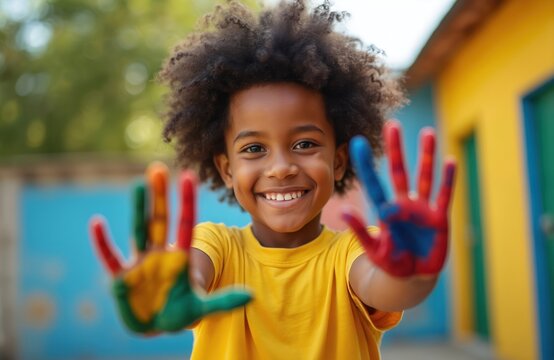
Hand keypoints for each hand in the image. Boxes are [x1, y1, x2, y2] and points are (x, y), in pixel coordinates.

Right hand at [89, 163, 250, 332]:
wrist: (155, 327)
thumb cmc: (178, 313)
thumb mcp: (201, 308)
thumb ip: (224, 301)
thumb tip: (251, 296)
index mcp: (179, 257)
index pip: (185, 223)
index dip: (186, 201)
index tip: (189, 176)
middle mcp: (159, 254)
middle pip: (159, 220)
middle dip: (159, 196)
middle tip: (157, 168)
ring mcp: (140, 264)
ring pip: (138, 230)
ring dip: (137, 209)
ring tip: (138, 185)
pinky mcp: (122, 278)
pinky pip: (110, 257)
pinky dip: (103, 243)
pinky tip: (97, 223)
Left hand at [342, 121, 455, 276]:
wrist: (414, 276)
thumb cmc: (391, 261)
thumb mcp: (373, 249)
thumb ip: (361, 231)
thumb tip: (344, 212)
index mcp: (385, 210)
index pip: (373, 182)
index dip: (366, 164)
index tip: (357, 142)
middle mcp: (403, 203)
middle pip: (398, 171)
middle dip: (395, 150)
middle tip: (392, 125)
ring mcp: (422, 209)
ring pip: (424, 177)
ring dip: (426, 156)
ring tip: (428, 133)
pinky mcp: (439, 218)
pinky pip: (444, 195)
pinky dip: (448, 179)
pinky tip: (450, 160)